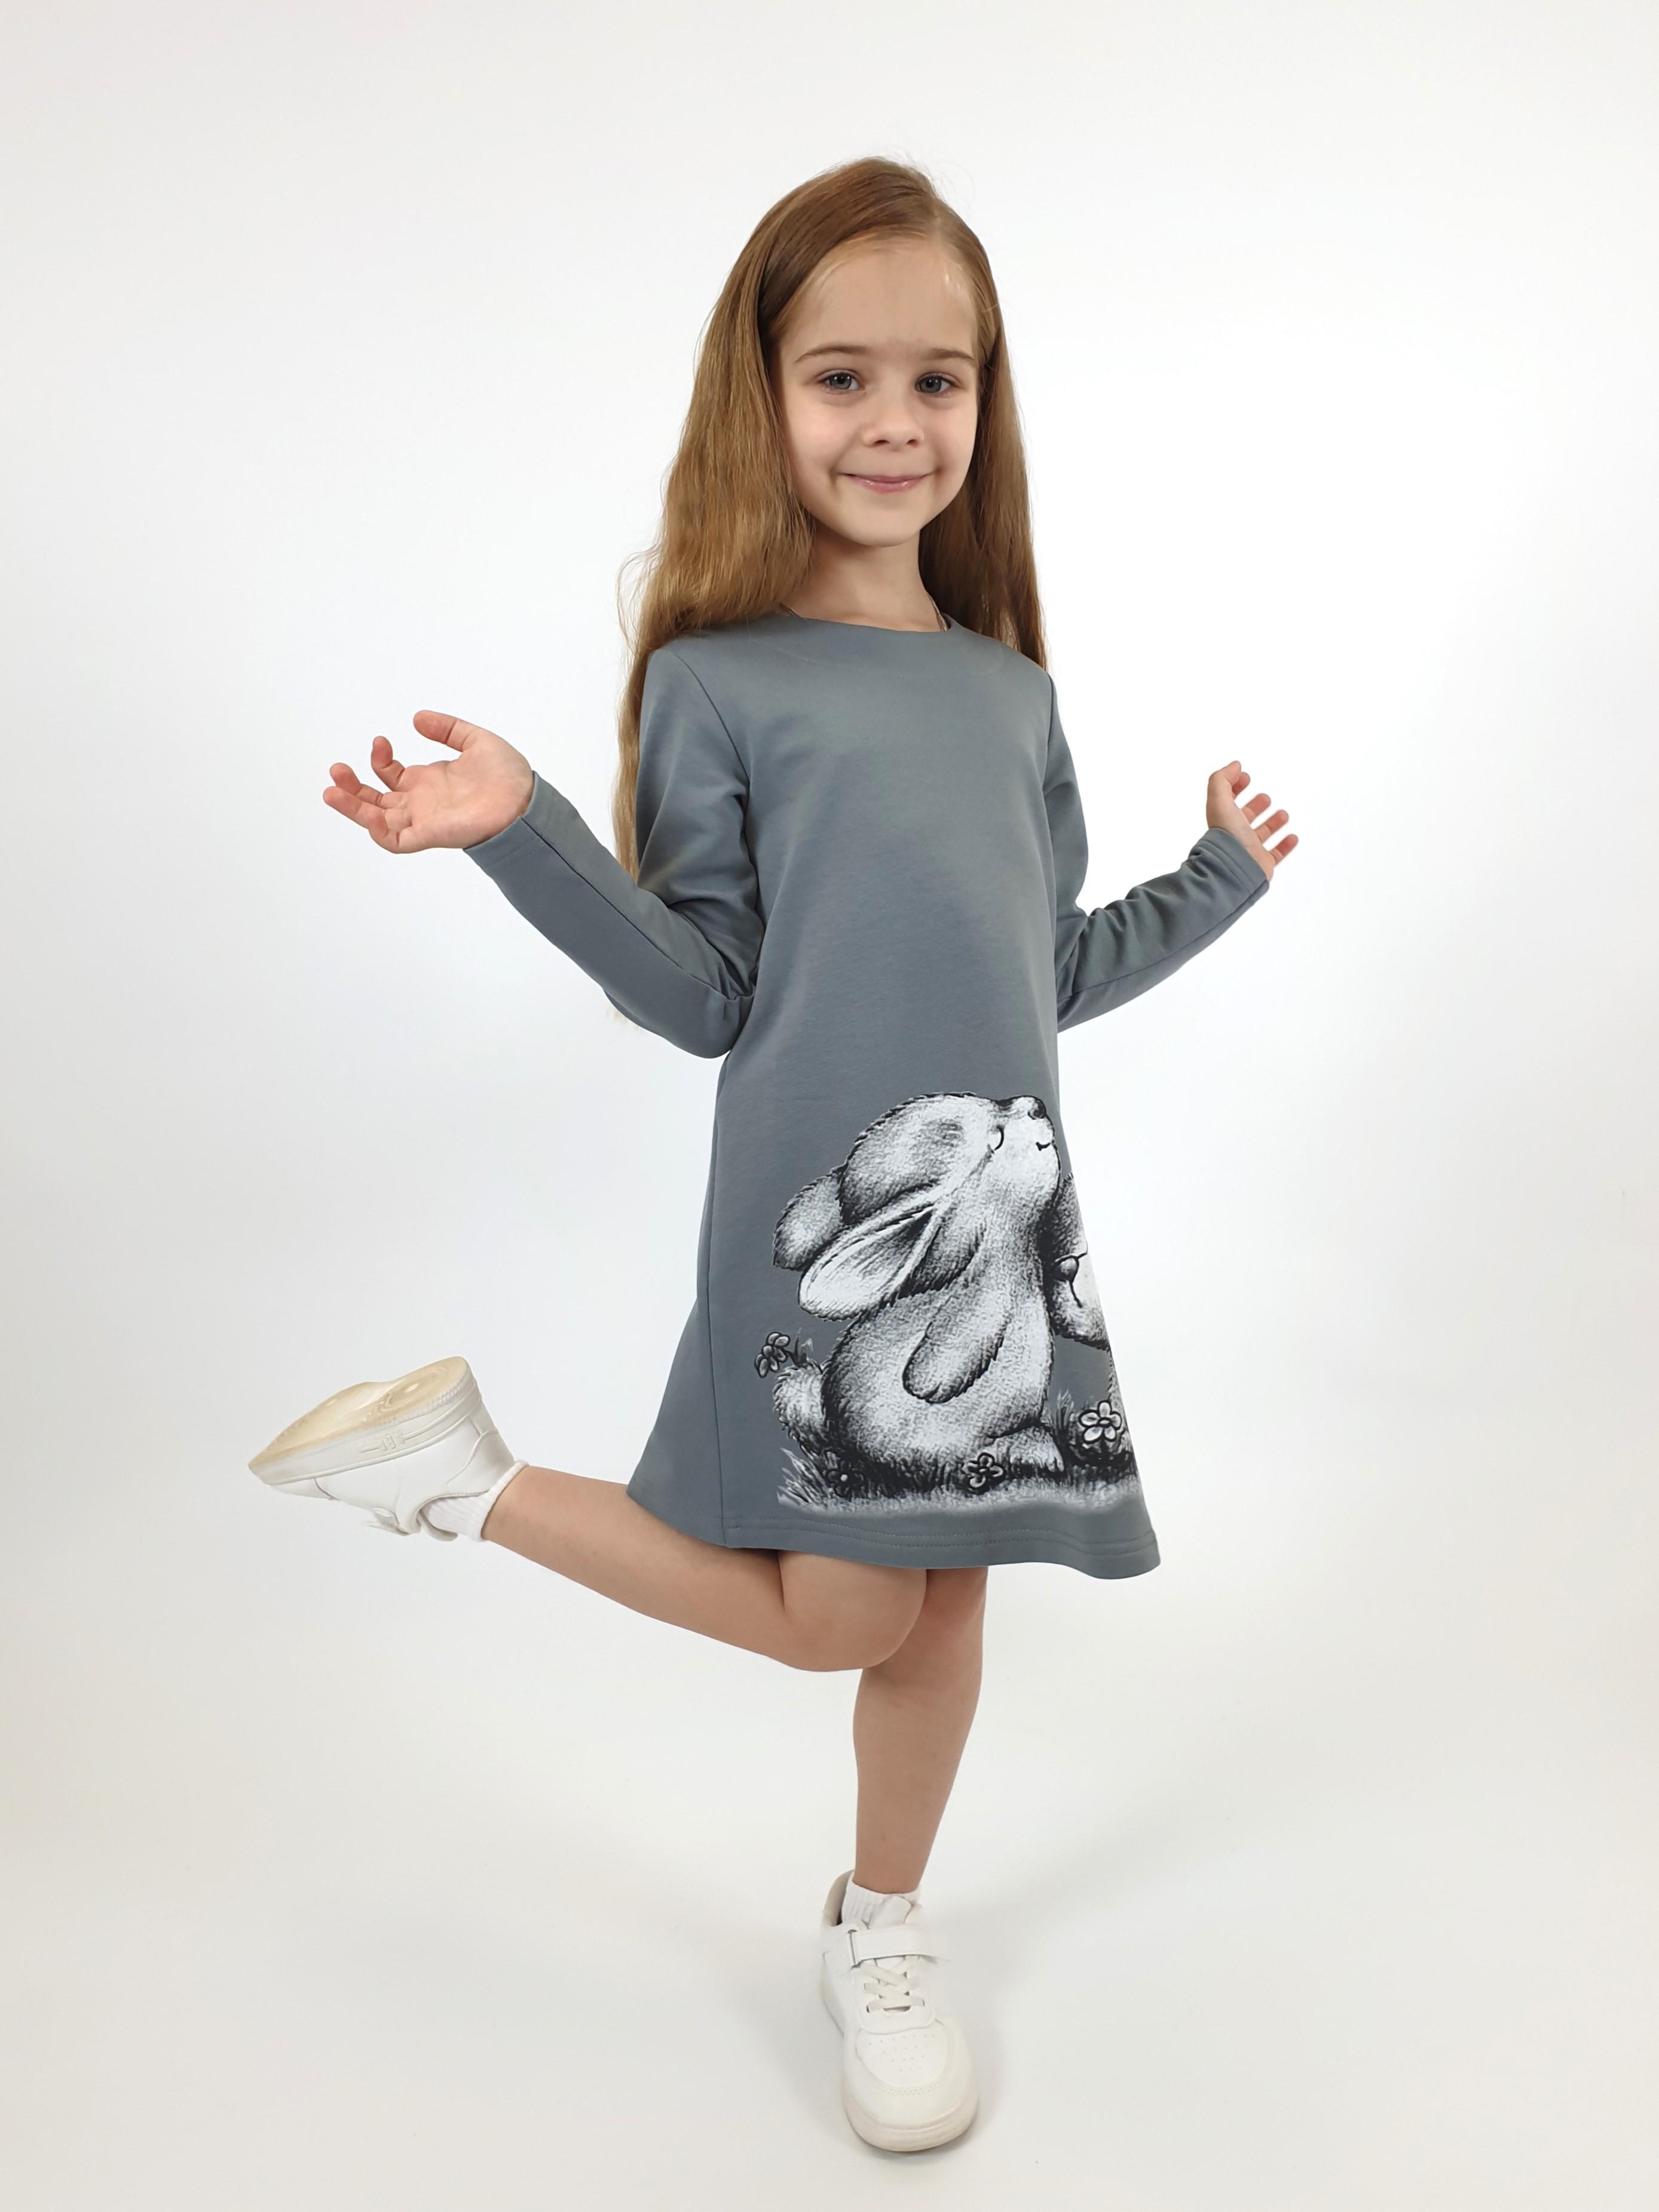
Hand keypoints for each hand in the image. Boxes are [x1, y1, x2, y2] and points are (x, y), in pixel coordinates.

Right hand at [323, 712, 534, 852]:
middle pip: (376, 799)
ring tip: (331, 790)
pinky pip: (396, 842)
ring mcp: (424, 820)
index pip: (391, 775)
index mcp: (429, 782)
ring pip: (377, 820)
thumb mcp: (474, 740)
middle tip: (336, 769)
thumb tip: (417, 718)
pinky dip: (379, 833)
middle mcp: (422, 803)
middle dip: (352, 786)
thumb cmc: (509, 778)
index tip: (381, 740)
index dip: (379, 759)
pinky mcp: (430, 835)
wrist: (526, 803)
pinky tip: (369, 816)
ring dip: (352, 807)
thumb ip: (447, 728)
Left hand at [1206, 761, 1296, 881]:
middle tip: (1264, 798)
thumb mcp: (1219, 801)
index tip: (1246, 777)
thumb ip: (1222, 780)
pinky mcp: (1263, 864)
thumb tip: (1234, 765)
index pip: (1227, 800)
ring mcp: (1249, 851)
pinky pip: (1276, 854)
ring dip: (1272, 823)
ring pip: (1262, 835)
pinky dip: (1285, 845)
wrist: (1234, 870)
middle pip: (1245, 818)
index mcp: (1223, 821)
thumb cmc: (1226, 837)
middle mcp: (1235, 836)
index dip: (1235, 787)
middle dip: (1255, 806)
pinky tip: (1292, 837)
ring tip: (1283, 814)